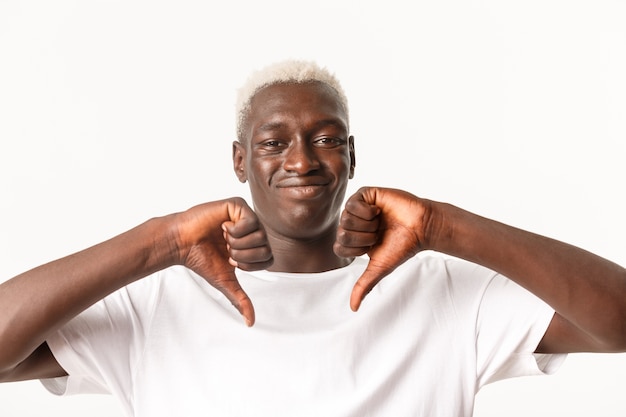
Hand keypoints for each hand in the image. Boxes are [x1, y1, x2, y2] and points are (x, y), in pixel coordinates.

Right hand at [173, 197, 272, 325]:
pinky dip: (235, 230)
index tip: (231, 261)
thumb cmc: (201, 259)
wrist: (182, 243)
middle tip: (226, 250)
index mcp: (253, 245)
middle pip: (266, 247)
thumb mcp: (225, 281)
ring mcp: (246, 217)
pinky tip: (222, 226)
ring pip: (260, 235)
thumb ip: (240, 299)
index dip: (250, 264)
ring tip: (223, 238)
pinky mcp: (237, 205)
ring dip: (237, 243)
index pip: (269, 258)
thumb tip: (251, 323)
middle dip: (243, 255)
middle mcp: (253, 230)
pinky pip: (251, 221)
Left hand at [334, 187, 431, 310]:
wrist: (421, 227)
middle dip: (363, 237)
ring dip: (367, 224)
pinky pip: (353, 203)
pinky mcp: (365, 194)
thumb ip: (364, 285)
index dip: (357, 249)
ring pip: (345, 218)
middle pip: (341, 232)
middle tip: (379, 233)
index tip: (373, 246)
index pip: (339, 246)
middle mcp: (353, 223)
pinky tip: (379, 211)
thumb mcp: (379, 268)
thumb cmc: (402, 246)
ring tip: (380, 222)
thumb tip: (353, 308)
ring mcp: (358, 207)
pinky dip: (367, 211)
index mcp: (353, 239)